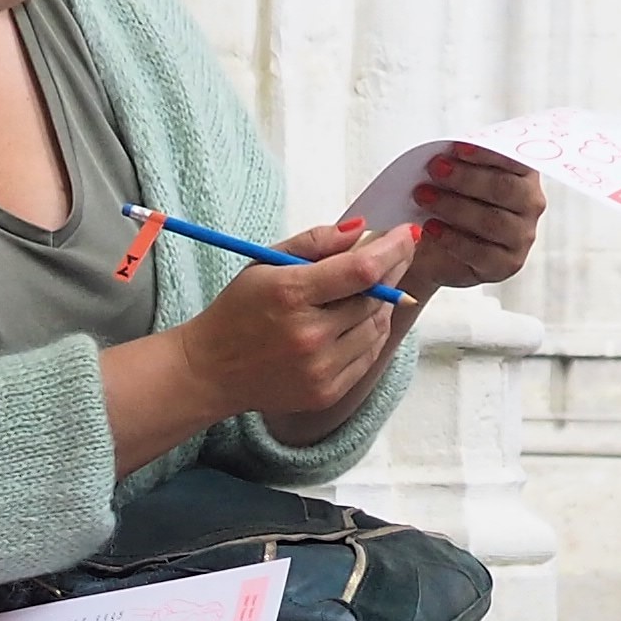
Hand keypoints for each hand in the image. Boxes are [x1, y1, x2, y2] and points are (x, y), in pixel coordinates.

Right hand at [171, 220, 416, 425]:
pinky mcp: (327, 392)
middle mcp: (309, 335)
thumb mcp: (265, 263)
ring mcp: (320, 369)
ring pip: (378, 328)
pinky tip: (356, 320)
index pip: (361, 270)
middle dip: (391, 272)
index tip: (408, 234)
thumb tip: (362, 229)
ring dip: (381, 304)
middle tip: (392, 256)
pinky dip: (370, 333)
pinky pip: (368, 356)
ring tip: (367, 290)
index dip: (393, 250)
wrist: (211, 370)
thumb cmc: (239, 310)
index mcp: (291, 295)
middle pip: (375, 298)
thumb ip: (315, 242)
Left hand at [396, 152, 542, 295]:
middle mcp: (530, 204)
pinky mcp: (507, 264)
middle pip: (505, 188)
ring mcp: (522, 236)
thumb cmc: (451, 204)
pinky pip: (481, 252)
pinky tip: (431, 227)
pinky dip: (452, 238)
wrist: (436, 248)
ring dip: (454, 206)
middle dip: (466, 177)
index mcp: (524, 174)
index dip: (487, 153)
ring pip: (493, 220)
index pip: (515, 159)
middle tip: (435, 169)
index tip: (457, 148)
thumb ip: (458, 163)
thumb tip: (444, 154)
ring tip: (424, 197)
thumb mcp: (454, 178)